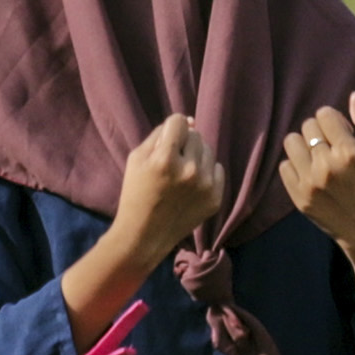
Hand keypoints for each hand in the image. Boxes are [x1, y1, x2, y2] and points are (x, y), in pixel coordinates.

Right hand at [115, 114, 227, 265]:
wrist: (145, 234)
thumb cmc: (137, 192)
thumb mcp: (137, 158)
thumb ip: (161, 134)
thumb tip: (190, 121)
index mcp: (165, 159)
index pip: (179, 122)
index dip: (172, 128)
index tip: (167, 140)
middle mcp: (189, 171)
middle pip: (196, 135)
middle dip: (184, 143)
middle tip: (171, 161)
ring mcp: (205, 186)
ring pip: (208, 150)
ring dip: (196, 156)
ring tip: (181, 173)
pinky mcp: (216, 199)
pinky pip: (217, 169)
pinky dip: (206, 173)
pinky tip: (191, 186)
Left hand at [282, 92, 354, 265]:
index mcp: (350, 153)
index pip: (324, 114)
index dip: (334, 120)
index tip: (344, 134)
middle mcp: (327, 166)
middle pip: (308, 125)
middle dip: (320, 132)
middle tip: (334, 148)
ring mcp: (310, 182)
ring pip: (291, 142)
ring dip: (304, 145)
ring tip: (319, 158)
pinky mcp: (298, 197)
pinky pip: (285, 166)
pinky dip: (296, 166)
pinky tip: (312, 175)